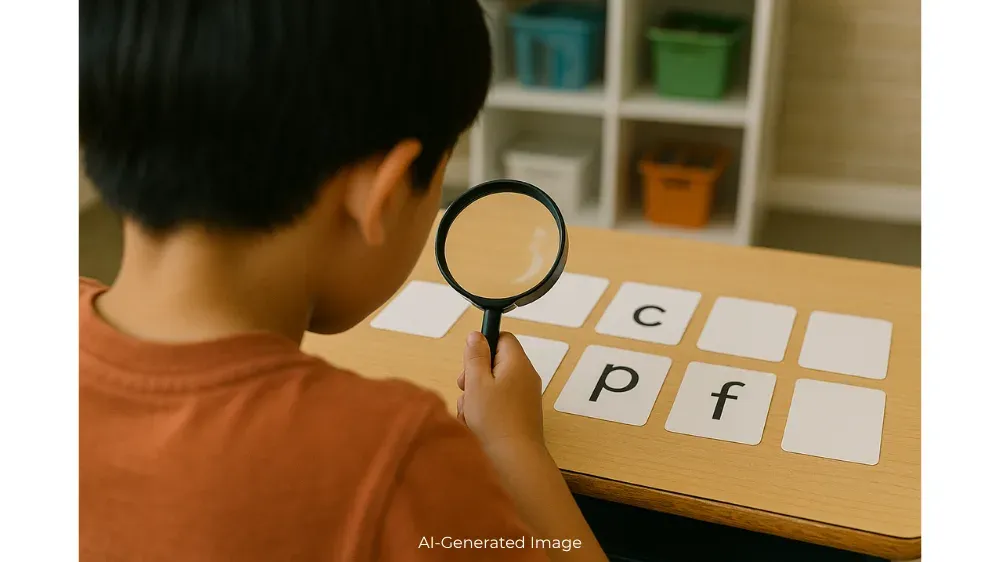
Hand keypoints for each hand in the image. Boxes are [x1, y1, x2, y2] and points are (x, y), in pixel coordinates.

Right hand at [456, 331, 544, 457]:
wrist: (514, 460)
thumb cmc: (495, 420)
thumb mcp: (477, 382)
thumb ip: (475, 356)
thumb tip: (476, 335)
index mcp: (517, 363)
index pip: (502, 338)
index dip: (483, 345)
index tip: (470, 362)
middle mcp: (525, 377)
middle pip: (494, 364)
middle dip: (474, 376)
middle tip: (465, 389)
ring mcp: (523, 397)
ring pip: (491, 387)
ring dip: (475, 397)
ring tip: (471, 414)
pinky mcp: (519, 415)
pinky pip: (497, 405)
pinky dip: (484, 412)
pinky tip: (477, 426)